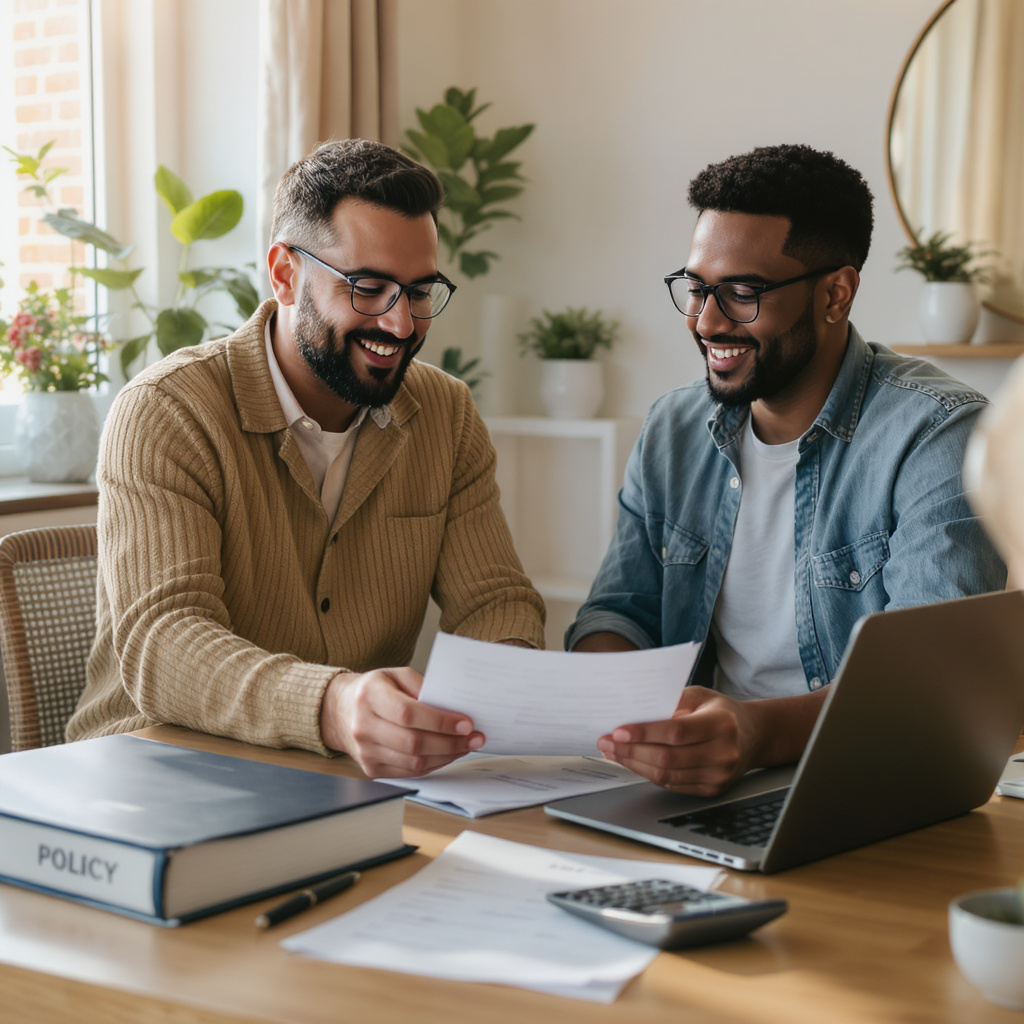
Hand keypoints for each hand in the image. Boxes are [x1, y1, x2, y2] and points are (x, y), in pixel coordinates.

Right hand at [320, 667, 483, 778]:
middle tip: (475, 738)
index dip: (440, 721)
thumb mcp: (397, 675)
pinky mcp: (372, 769)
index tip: (467, 723)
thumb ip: (423, 686)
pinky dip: (434, 764)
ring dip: (447, 756)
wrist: (342, 711)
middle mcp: (364, 726)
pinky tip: (448, 754)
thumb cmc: (376, 690)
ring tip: (467, 746)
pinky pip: (409, 772)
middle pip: (413, 742)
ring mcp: (366, 751)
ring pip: (414, 761)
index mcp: (370, 696)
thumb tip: (452, 706)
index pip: (408, 713)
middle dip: (451, 742)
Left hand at [596, 686, 754, 796]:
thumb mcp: (700, 695)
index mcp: (720, 724)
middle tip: (606, 742)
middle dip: (630, 750)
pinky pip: (672, 785)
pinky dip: (648, 774)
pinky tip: (633, 762)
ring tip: (613, 752)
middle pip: (667, 758)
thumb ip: (671, 701)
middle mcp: (723, 753)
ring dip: (634, 764)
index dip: (644, 733)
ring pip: (666, 775)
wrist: (753, 736)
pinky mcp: (712, 790)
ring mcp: (718, 775)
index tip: (617, 731)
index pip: (676, 732)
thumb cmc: (720, 712)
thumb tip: (633, 710)